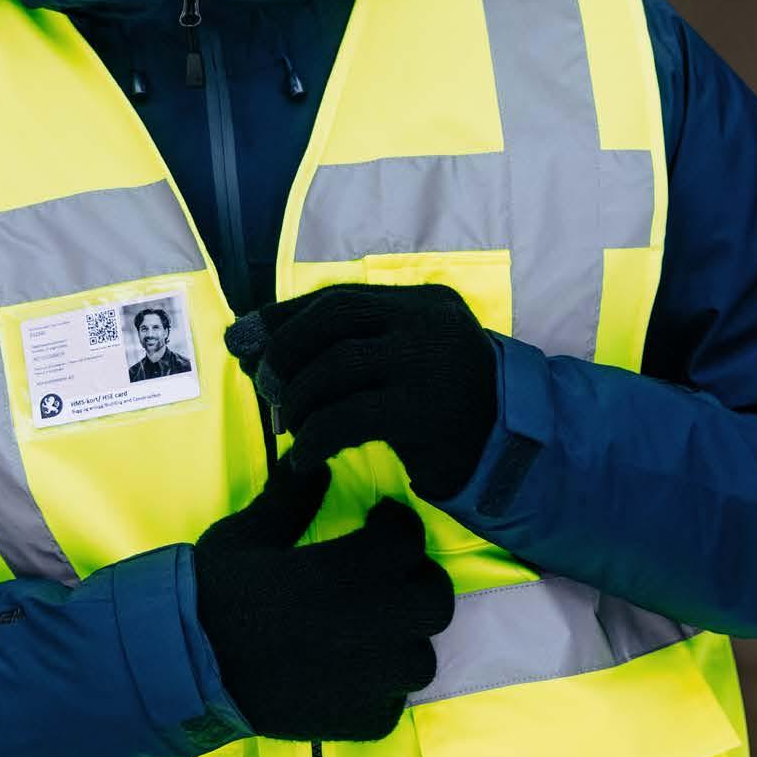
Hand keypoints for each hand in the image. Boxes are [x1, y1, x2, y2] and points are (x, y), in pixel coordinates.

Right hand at [192, 457, 454, 741]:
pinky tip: (350, 678)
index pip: (407, 540)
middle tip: (387, 581)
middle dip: (416, 584)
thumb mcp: (249, 535)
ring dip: (402, 643)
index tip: (379, 525)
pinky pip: (394, 706)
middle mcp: (368, 623)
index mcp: (343, 569)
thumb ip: (291, 498)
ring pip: (421, 660)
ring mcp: (368, 679)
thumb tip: (316, 466)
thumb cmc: (211, 594)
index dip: (396, 527)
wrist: (179, 666)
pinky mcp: (357, 722)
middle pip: (434, 601)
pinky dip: (379, 692)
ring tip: (371, 635)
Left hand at [226, 283, 497, 499]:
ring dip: (297, 399)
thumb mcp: (400, 367)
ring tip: (290, 428)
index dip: (284, 317)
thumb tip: (244, 344)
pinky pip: (346, 418)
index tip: (245, 341)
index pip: (340, 297)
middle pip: (333, 317)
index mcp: (424, 302)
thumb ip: (339, 348)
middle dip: (286, 351)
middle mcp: (428, 321)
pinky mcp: (422, 411)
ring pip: (334, 366)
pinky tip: (304, 460)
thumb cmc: (444, 411)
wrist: (512, 457)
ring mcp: (428, 364)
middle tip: (267, 390)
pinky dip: (313, 439)